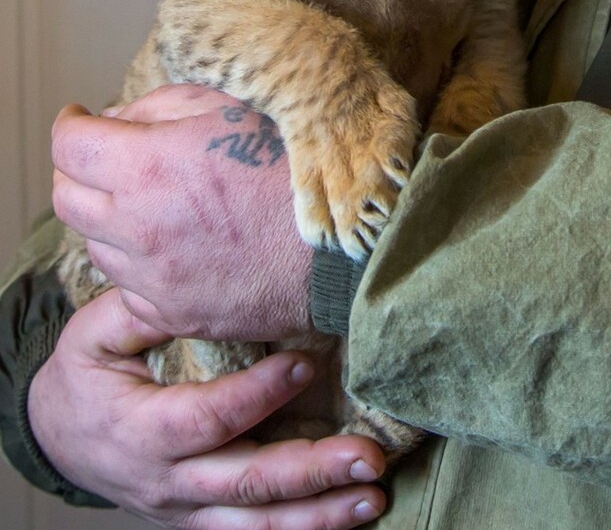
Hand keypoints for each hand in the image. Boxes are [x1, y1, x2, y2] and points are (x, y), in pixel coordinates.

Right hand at [28, 288, 385, 527]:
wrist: (59, 435)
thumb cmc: (85, 375)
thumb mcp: (95, 333)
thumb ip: (142, 311)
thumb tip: (193, 284)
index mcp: (140, 430)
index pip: (208, 418)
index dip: (259, 394)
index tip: (306, 363)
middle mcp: (166, 482)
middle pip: (245, 482)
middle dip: (311, 470)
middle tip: (367, 455)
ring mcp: (185, 509)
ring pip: (256, 523)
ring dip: (319, 514)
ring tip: (371, 494)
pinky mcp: (200, 519)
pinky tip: (347, 514)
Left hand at [51, 85, 310, 340]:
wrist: (341, 248)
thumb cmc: (293, 169)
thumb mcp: (231, 108)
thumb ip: (160, 107)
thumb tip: (117, 121)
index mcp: (149, 166)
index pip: (68, 145)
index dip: (70, 124)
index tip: (80, 119)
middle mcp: (138, 227)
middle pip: (66, 198)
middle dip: (78, 171)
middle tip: (106, 159)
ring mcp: (152, 277)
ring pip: (95, 244)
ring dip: (108, 218)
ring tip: (149, 202)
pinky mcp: (172, 312)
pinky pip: (128, 285)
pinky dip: (137, 262)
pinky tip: (172, 244)